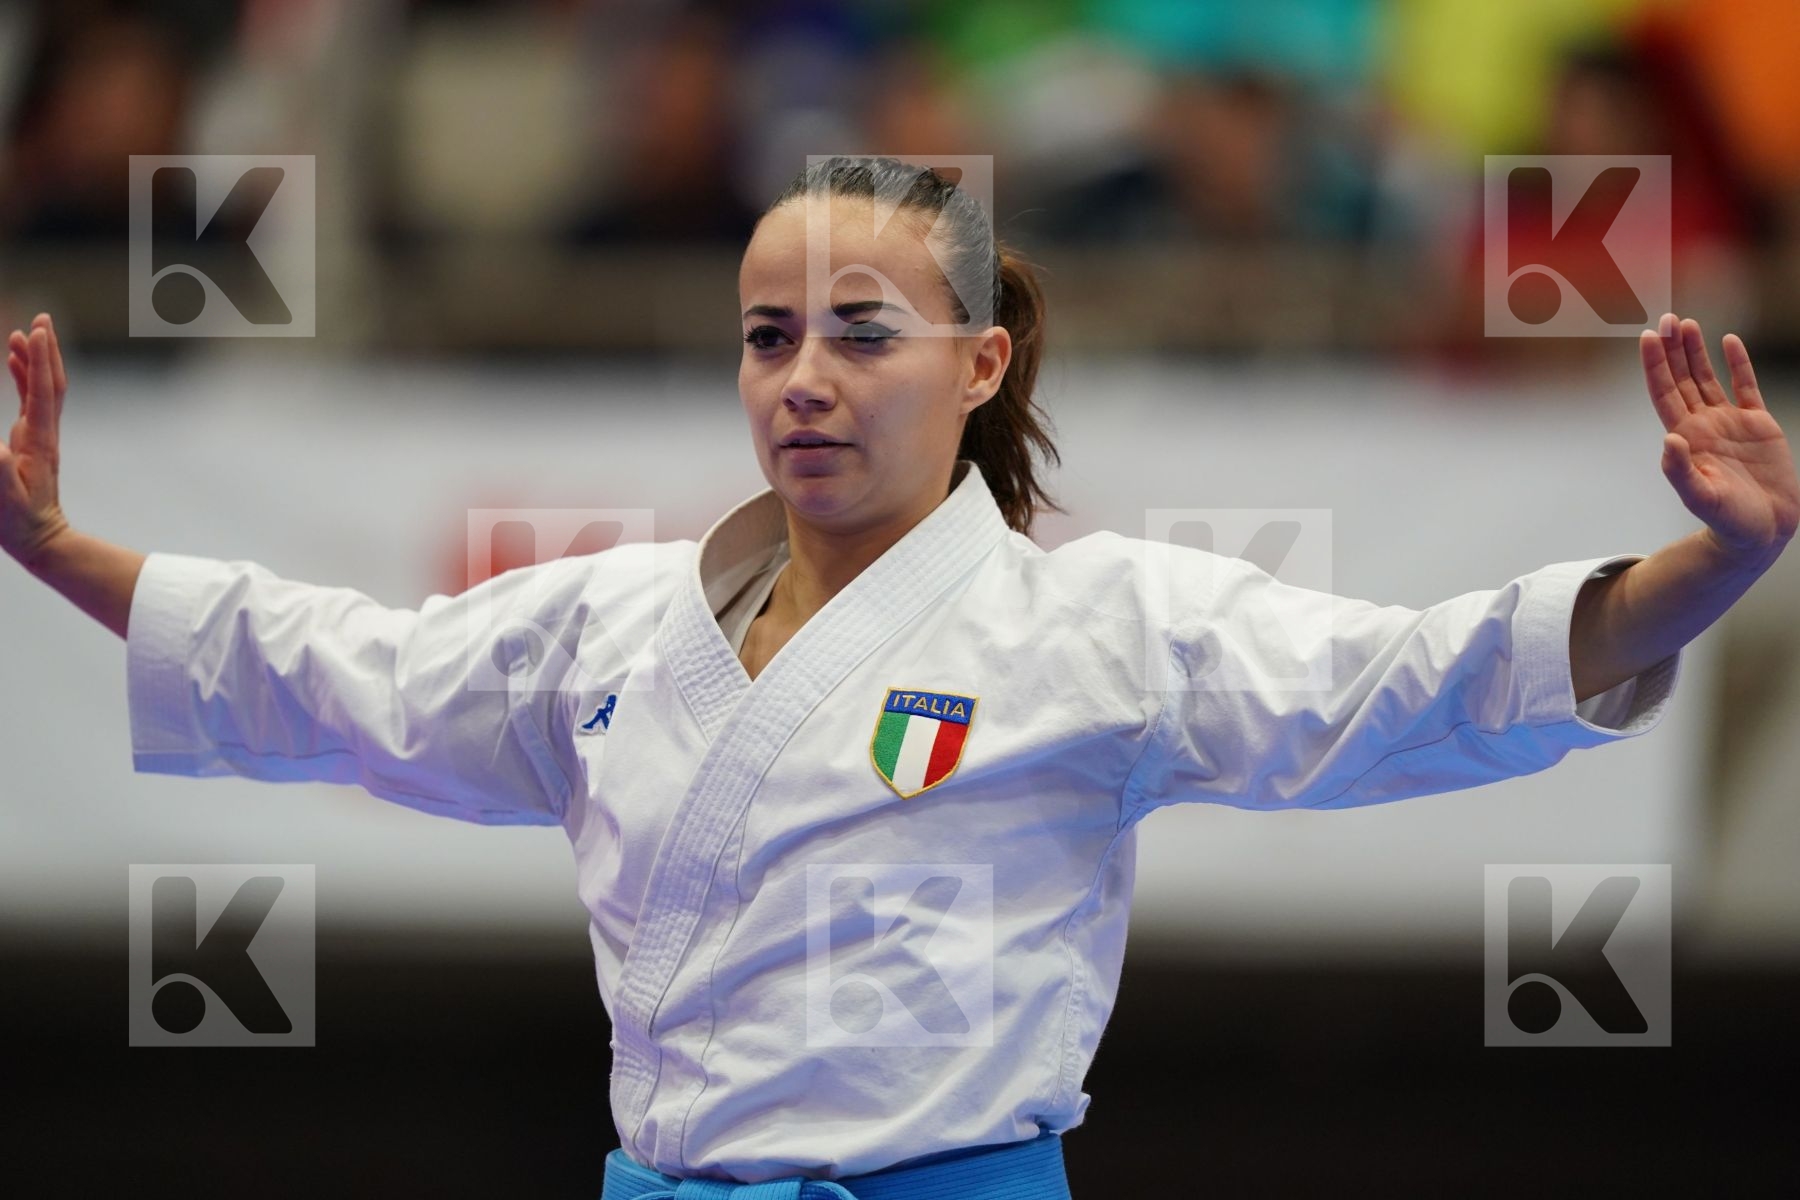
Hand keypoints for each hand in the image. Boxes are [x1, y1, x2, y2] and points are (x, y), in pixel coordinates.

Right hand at [2, 313, 71, 568]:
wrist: (40, 540)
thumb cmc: (17, 521)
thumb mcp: (2, 494)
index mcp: (39, 440)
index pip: (42, 390)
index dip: (39, 359)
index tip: (38, 329)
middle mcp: (45, 432)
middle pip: (52, 382)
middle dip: (47, 350)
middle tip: (43, 317)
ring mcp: (41, 436)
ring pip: (43, 389)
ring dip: (35, 360)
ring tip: (23, 332)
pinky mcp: (34, 442)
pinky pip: (32, 402)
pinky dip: (24, 378)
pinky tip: (12, 364)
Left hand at [1640, 313, 1798, 569]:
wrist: (1761, 530)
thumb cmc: (1727, 520)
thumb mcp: (1700, 497)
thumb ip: (1681, 471)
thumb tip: (1669, 440)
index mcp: (1686, 438)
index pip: (1664, 393)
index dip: (1655, 366)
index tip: (1647, 338)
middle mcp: (1703, 425)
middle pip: (1682, 378)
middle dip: (1672, 349)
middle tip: (1666, 318)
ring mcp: (1729, 422)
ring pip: (1708, 377)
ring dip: (1696, 351)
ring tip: (1686, 323)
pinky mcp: (1757, 424)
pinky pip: (1745, 386)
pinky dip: (1738, 363)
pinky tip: (1729, 341)